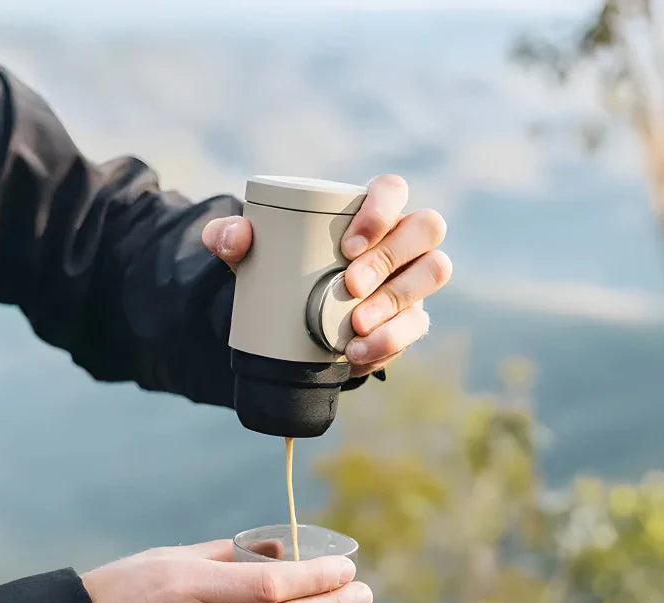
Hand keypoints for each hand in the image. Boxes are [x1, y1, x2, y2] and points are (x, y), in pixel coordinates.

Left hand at [202, 174, 451, 376]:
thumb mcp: (249, 256)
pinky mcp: (411, 318)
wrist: (291, 325)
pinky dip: (390, 340)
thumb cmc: (281, 272)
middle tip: (349, 285)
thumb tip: (235, 236)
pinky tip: (357, 352)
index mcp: (369, 211)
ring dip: (396, 299)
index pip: (393, 189)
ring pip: (434, 271)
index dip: (381, 210)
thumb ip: (229, 238)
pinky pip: (417, 324)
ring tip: (355, 324)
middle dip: (388, 258)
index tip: (349, 244)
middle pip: (425, 229)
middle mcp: (402, 238)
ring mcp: (413, 277)